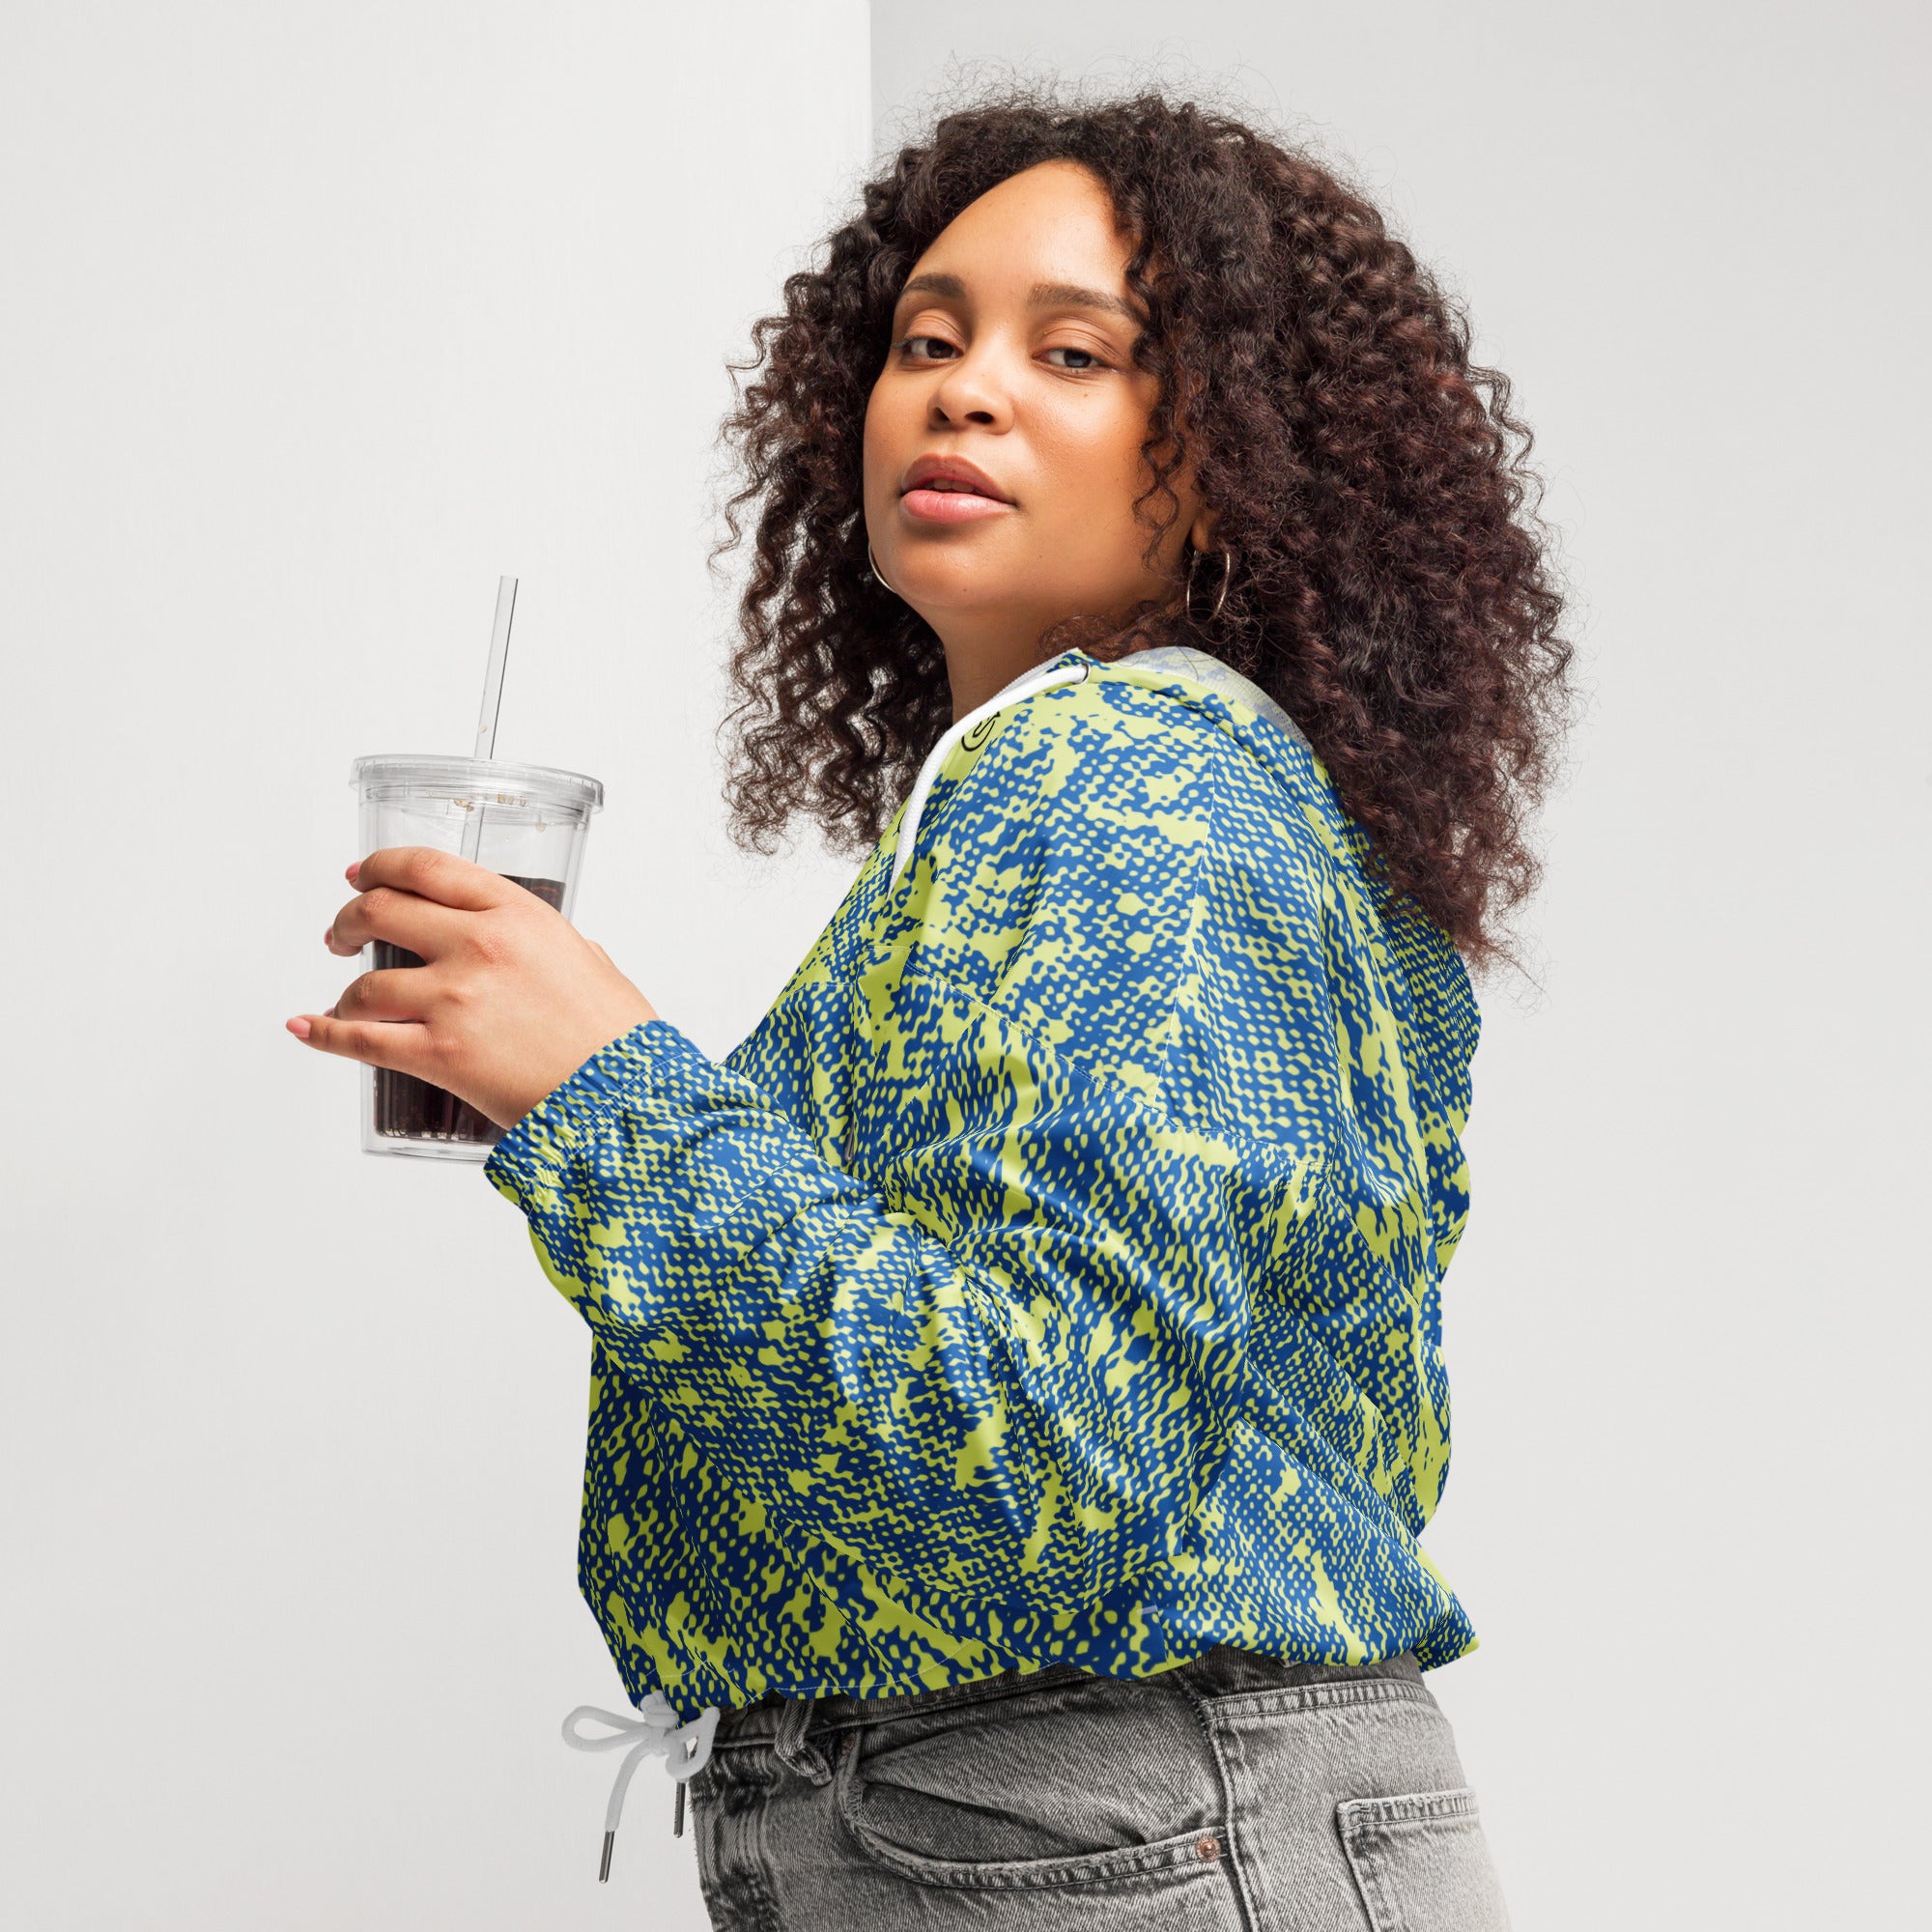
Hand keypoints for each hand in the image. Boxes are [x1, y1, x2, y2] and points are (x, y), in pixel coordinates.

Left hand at [286, 846, 658, 1129]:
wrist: (625, 1096)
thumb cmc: (618, 1038)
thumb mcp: (593, 964)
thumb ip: (561, 948)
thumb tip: (552, 952)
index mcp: (517, 914)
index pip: (427, 868)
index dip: (381, 866)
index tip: (361, 875)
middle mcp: (479, 946)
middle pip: (381, 911)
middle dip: (348, 920)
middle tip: (340, 936)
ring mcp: (454, 1000)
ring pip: (365, 983)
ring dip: (343, 991)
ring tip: (344, 1001)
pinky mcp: (439, 1055)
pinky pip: (360, 1040)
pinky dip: (324, 1033)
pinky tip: (308, 1028)